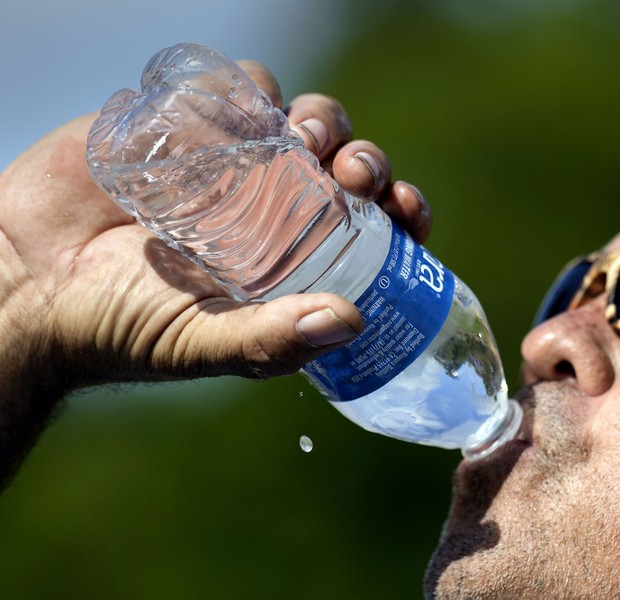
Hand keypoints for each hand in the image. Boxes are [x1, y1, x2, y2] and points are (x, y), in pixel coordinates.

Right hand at [0, 61, 430, 480]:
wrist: (29, 283)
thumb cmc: (120, 328)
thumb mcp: (202, 345)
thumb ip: (271, 340)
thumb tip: (353, 323)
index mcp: (294, 260)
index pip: (371, 227)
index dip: (399, 210)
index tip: (406, 208)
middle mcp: (273, 208)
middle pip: (346, 165)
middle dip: (365, 159)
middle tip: (354, 170)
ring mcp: (230, 164)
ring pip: (302, 119)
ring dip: (320, 118)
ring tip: (304, 137)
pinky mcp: (183, 126)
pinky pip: (236, 89)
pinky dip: (250, 89)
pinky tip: (243, 112)